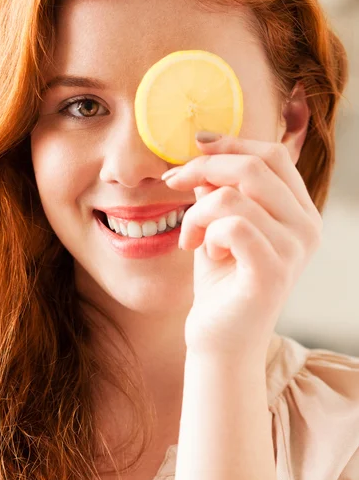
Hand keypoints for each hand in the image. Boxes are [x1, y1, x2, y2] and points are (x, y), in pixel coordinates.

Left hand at [163, 134, 322, 362]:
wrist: (220, 337)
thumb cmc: (220, 279)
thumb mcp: (218, 222)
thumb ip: (219, 187)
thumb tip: (205, 149)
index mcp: (300, 210)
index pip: (273, 155)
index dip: (232, 141)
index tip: (196, 144)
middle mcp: (307, 226)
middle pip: (254, 166)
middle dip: (203, 169)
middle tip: (173, 184)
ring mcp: (294, 250)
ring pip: (233, 196)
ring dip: (197, 213)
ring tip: (191, 236)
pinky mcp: (273, 272)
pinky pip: (231, 226)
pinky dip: (206, 233)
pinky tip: (204, 252)